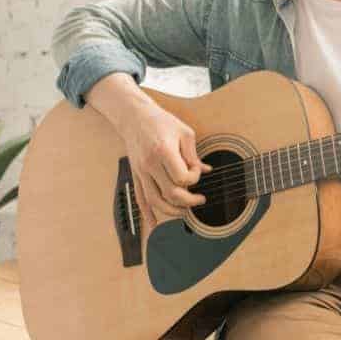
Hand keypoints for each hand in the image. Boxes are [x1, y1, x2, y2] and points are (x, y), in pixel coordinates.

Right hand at [118, 101, 211, 228]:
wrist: (134, 117)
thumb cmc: (161, 122)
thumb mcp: (184, 133)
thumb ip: (193, 155)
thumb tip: (205, 171)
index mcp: (163, 152)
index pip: (181, 178)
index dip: (194, 179)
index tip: (197, 171)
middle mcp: (149, 164)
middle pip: (169, 194)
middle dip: (188, 201)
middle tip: (200, 200)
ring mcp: (140, 172)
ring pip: (154, 201)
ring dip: (171, 211)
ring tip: (185, 211)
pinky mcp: (135, 175)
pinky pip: (139, 198)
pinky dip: (147, 213)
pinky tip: (154, 223)